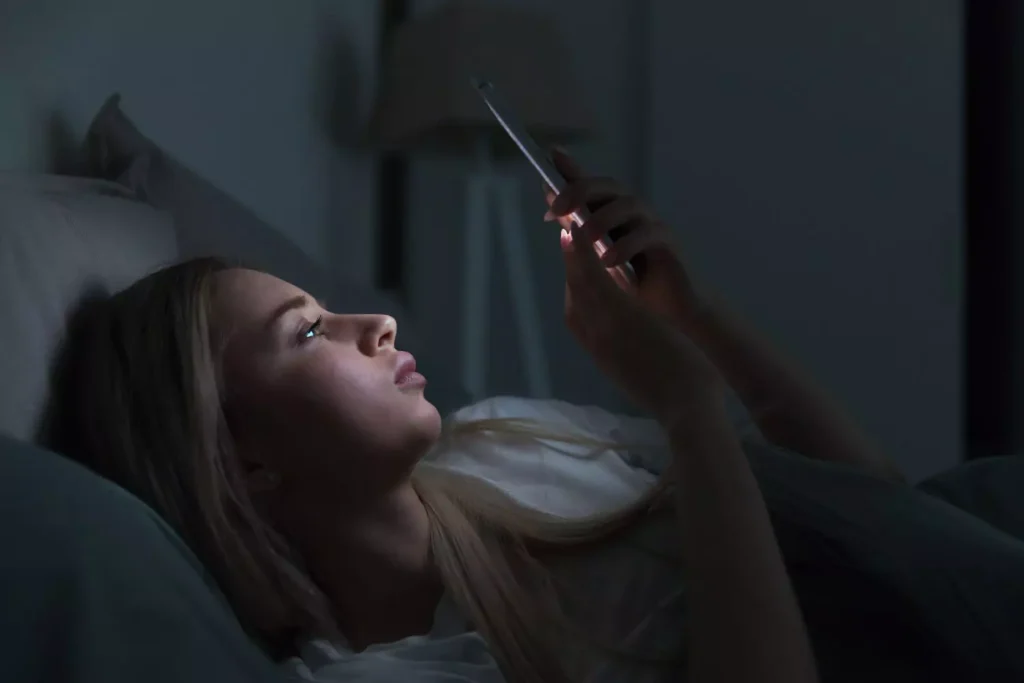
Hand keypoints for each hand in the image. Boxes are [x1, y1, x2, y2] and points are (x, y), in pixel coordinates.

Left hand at [544, 148, 705, 332]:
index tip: (551, 155)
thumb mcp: (595, 263)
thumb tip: (553, 210)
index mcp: (610, 216)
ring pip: (629, 205)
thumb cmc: (630, 288)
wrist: (666, 317)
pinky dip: (627, 245)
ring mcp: (650, 225)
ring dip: (604, 218)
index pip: (589, 187)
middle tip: (558, 208)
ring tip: (587, 238)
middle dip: (581, 190)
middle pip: (609, 187)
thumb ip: (577, 234)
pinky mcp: (668, 243)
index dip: (571, 169)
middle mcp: (631, 214)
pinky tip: (609, 260)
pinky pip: (648, 233)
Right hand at [559, 222, 724, 427]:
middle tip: (563, 233)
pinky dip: (583, 254)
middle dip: (567, 263)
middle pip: (573, 293)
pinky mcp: (619, 316)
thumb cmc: (672, 395)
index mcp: (600, 354)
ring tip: (567, 225)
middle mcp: (594, 339)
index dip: (572, 285)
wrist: (684, 408)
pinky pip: (594, 278)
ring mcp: (603, 327)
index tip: (571, 265)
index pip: (577, 314)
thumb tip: (633, 337)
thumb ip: (630, 352)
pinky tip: (580, 233)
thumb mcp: (640, 373)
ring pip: (578, 283)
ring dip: (570, 252)